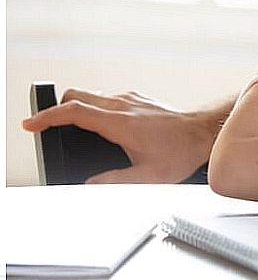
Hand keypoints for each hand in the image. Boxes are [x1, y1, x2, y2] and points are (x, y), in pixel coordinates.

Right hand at [21, 89, 220, 183]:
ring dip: (77, 109)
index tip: (31, 125)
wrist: (204, 132)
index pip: (74, 112)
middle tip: (47, 127)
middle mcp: (124, 104)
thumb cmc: (181, 152)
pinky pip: (107, 98)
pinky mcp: (138, 98)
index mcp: (120, 122)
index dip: (47, 117)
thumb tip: (90, 184)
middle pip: (77, 96)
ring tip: (71, 129)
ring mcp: (131, 98)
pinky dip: (95, 109)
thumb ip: (115, 181)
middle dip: (57, 110)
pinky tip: (100, 126)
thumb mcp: (148, 176)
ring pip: (92, 95)